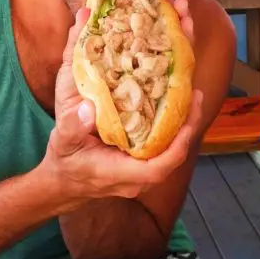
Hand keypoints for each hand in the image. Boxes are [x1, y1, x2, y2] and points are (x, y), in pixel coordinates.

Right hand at [42, 4, 202, 205]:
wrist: (63, 177)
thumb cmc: (65, 160)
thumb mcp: (63, 142)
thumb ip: (73, 126)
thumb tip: (87, 108)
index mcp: (126, 171)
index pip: (162, 164)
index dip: (180, 140)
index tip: (190, 109)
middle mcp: (142, 167)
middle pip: (175, 146)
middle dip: (188, 116)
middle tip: (196, 90)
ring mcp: (145, 158)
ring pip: (173, 137)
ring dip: (182, 107)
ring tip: (189, 81)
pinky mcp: (144, 146)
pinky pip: (165, 131)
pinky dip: (171, 107)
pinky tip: (173, 83)